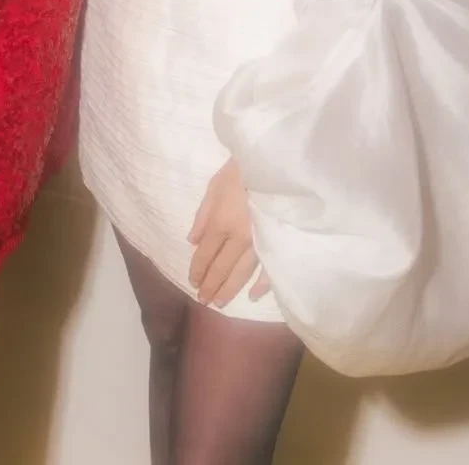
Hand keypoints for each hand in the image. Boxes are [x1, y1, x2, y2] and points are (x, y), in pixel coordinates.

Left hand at [187, 158, 270, 307]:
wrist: (272, 165)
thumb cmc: (240, 172)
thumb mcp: (214, 187)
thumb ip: (202, 216)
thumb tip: (192, 242)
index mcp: (221, 223)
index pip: (205, 254)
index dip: (197, 270)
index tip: (192, 282)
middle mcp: (239, 239)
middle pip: (221, 269)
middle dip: (210, 286)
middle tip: (203, 300)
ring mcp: (260, 243)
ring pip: (242, 274)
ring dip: (229, 289)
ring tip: (219, 302)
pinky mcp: (276, 243)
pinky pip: (269, 269)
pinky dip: (261, 285)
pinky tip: (252, 296)